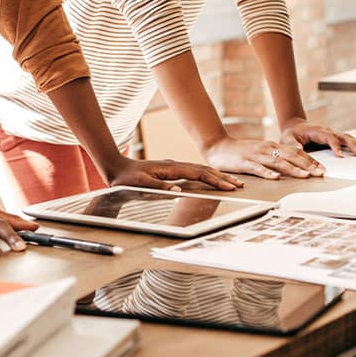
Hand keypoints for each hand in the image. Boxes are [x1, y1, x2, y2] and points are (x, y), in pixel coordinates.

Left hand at [105, 157, 242, 191]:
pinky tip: (212, 178)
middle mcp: (175, 165)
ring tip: (231, 182)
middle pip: (204, 170)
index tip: (229, 187)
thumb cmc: (126, 178)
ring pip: (201, 170)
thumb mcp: (140, 184)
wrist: (116, 167)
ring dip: (217, 176)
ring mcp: (174, 167)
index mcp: (171, 169)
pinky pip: (194, 172)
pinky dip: (206, 175)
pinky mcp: (172, 170)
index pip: (199, 174)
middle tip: (239, 185)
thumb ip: (159, 187)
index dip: (215, 180)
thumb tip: (177, 191)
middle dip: (222, 178)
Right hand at [202, 136, 324, 179]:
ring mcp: (256, 155)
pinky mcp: (245, 162)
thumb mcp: (260, 152)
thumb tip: (291, 167)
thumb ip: (274, 158)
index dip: (310, 160)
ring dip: (294, 169)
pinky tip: (276, 178)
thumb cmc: (240, 152)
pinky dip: (268, 173)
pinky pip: (258, 168)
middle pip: (292, 156)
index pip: (296, 153)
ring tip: (307, 176)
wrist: (218, 146)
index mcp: (272, 146)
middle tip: (322, 173)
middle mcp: (267, 149)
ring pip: (279, 162)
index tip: (323, 168)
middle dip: (309, 165)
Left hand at [279, 118, 355, 157]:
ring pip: (348, 138)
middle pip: (343, 137)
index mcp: (317, 131)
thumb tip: (298, 149)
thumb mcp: (287, 139)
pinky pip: (348, 140)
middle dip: (353, 146)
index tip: (340, 156)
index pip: (329, 138)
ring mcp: (332, 134)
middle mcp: (327, 131)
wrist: (294, 126)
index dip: (335, 146)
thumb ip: (292, 144)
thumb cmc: (291, 133)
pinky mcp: (334, 138)